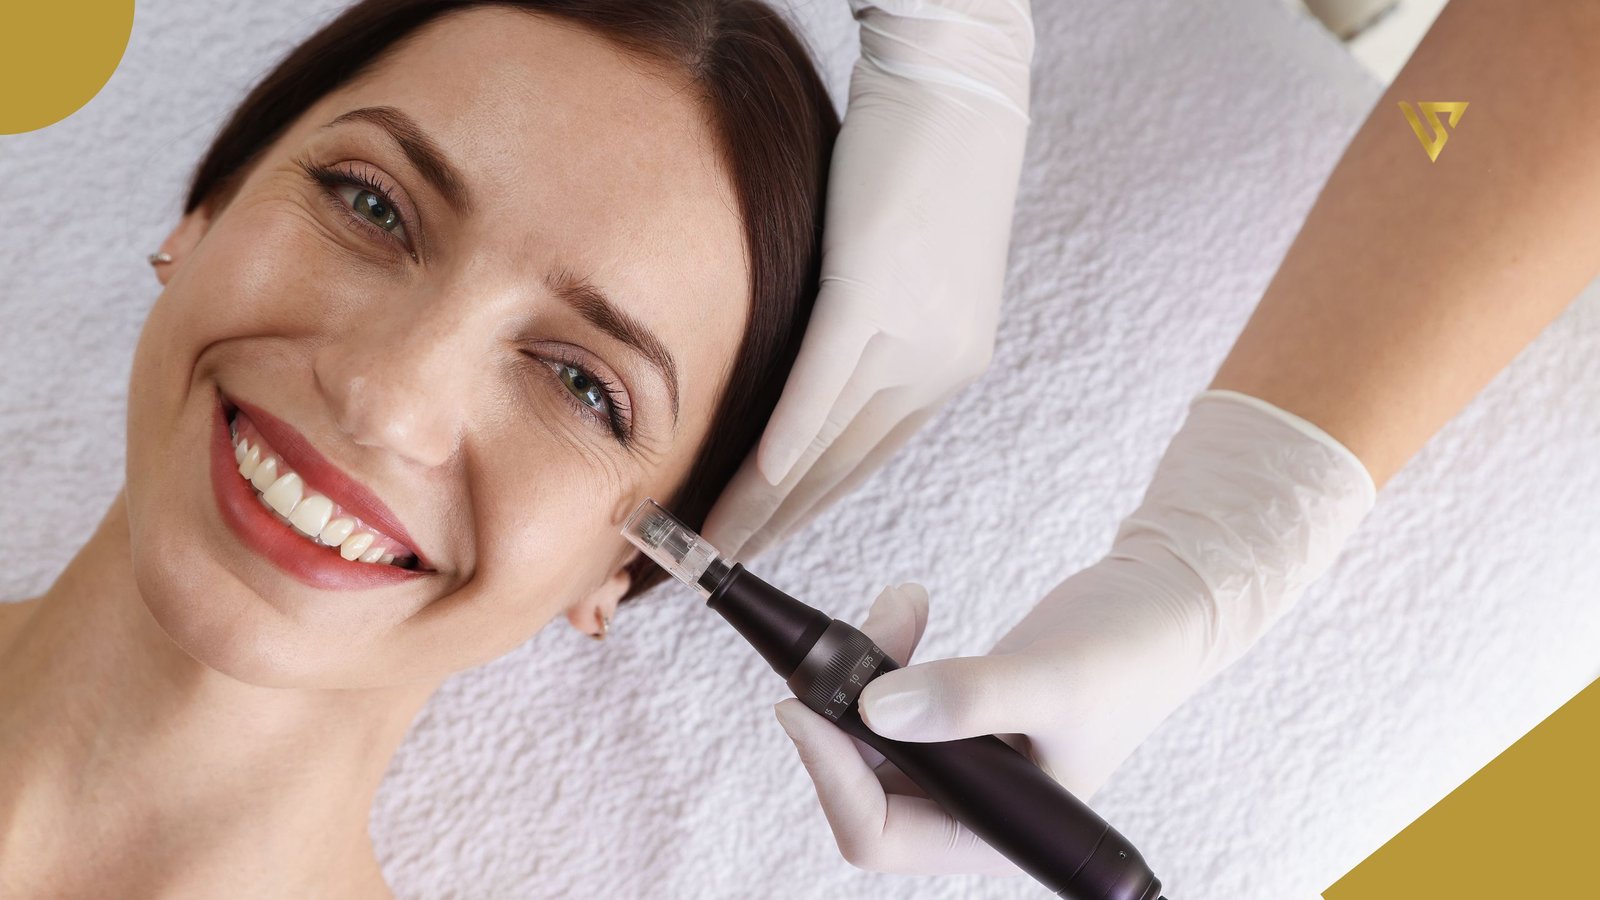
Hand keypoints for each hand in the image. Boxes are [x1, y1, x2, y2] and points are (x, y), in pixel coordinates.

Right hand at [702, 0, 1036, 561]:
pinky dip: (779, 445)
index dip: (806, 506)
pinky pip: (818, 390)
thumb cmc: (921, 156)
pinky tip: (744, 486)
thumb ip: (868, 321)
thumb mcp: (902, 259)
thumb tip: (811, 362)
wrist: (956, 76)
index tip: (758, 539)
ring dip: (765, 502)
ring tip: (713, 542)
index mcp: (952, 360)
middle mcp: (944, 363)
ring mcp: (916, 334)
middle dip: (778, 523)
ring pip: (828, 443)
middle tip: (722, 563)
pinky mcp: (876, 294)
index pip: (866, 455)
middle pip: (845, 466)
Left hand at [774, 390, 1376, 874]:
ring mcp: (959, 764)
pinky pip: (889, 698)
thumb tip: (873, 709)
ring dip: (862, 670)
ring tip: (900, 606)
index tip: (800, 706)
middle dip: (838, 714)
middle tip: (835, 646)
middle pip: (859, 786)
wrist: (1162, 605)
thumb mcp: (1052, 679)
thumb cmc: (1130, 655)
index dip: (830, 776)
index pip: (879, 833)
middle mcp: (969, 810)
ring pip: (868, 734)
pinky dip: (886, 652)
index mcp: (994, 833)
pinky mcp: (954, 718)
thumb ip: (967, 698)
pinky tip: (907, 607)